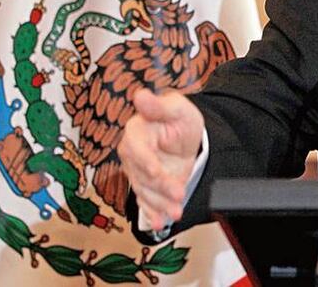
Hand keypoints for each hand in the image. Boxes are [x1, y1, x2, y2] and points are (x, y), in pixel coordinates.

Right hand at [117, 89, 203, 230]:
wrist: (185, 136)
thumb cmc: (178, 118)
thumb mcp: (176, 107)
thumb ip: (159, 105)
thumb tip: (140, 95)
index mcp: (136, 132)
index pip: (136, 149)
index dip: (146, 162)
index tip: (156, 171)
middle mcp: (132, 155)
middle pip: (143, 174)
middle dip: (160, 187)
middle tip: (179, 194)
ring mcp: (138, 173)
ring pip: (145, 191)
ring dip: (159, 204)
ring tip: (176, 213)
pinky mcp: (147, 186)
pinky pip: (146, 202)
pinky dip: (153, 213)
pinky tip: (161, 223)